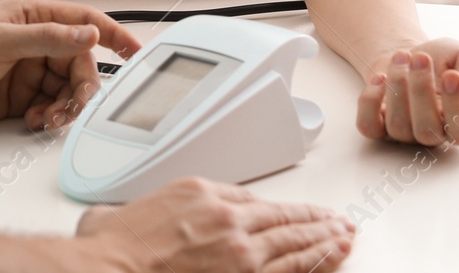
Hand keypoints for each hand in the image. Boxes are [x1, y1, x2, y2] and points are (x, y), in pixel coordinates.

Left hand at [0, 0, 140, 132]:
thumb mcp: (2, 42)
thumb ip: (50, 38)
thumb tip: (90, 33)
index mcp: (31, 16)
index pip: (83, 20)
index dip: (112, 33)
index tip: (135, 51)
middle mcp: (35, 42)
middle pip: (80, 62)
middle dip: (82, 85)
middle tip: (76, 103)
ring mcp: (30, 71)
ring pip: (69, 88)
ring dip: (66, 106)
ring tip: (50, 118)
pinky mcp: (24, 98)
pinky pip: (54, 107)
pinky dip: (52, 117)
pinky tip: (36, 122)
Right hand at [75, 177, 354, 271]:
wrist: (113, 266)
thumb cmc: (120, 245)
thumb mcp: (143, 206)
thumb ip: (167, 205)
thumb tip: (160, 211)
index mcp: (205, 193)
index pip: (254, 200)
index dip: (283, 208)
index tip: (295, 211)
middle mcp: (229, 219)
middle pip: (285, 217)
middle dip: (316, 219)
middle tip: (338, 220)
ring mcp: (240, 252)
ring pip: (295, 242)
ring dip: (325, 238)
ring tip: (345, 236)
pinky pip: (291, 269)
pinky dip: (316, 261)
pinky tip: (332, 257)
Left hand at [357, 37, 458, 146]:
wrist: (408, 56)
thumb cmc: (442, 61)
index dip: (457, 106)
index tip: (451, 74)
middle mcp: (434, 134)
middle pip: (427, 131)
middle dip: (421, 90)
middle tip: (420, 57)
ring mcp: (405, 134)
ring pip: (398, 126)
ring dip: (397, 86)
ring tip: (401, 56)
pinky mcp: (378, 126)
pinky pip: (369, 126)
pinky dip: (370, 102)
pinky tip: (380, 78)